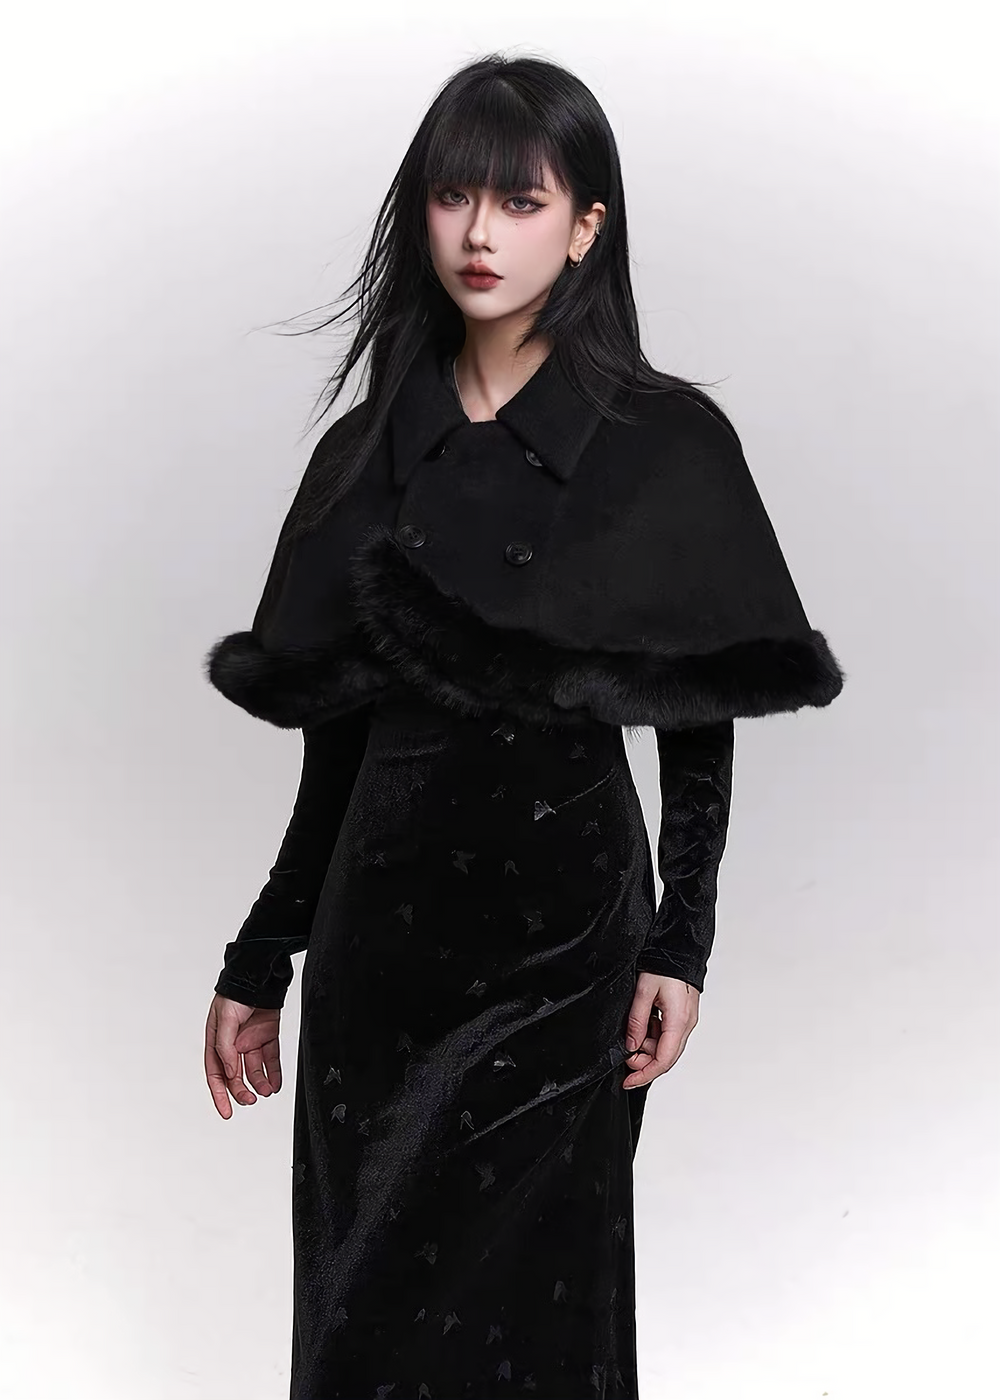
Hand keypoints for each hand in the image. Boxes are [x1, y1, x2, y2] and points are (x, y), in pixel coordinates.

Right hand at [205, 994, 282, 1118]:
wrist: (259, 975)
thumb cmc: (235, 994)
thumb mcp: (224, 1020)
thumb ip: (225, 1047)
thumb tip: (229, 1072)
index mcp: (216, 1041)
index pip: (215, 1073)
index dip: (220, 1094)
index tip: (227, 1112)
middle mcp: (233, 1043)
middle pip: (235, 1075)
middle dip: (241, 1091)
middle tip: (250, 1101)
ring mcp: (251, 1040)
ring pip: (254, 1069)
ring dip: (259, 1083)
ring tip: (266, 1091)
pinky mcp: (267, 1035)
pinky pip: (270, 1058)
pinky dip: (273, 1072)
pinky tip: (275, 1083)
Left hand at [622, 971, 699, 1088]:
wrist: (678, 946)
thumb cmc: (664, 964)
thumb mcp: (644, 990)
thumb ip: (637, 1020)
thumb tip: (631, 1046)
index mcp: (679, 1020)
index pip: (663, 1060)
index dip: (645, 1074)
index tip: (628, 1081)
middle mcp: (686, 1024)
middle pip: (666, 1057)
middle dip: (644, 1063)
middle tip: (624, 1059)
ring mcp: (685, 1020)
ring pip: (666, 1047)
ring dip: (647, 1049)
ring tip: (630, 1037)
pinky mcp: (681, 1015)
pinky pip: (667, 1035)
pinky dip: (652, 1037)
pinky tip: (641, 1028)